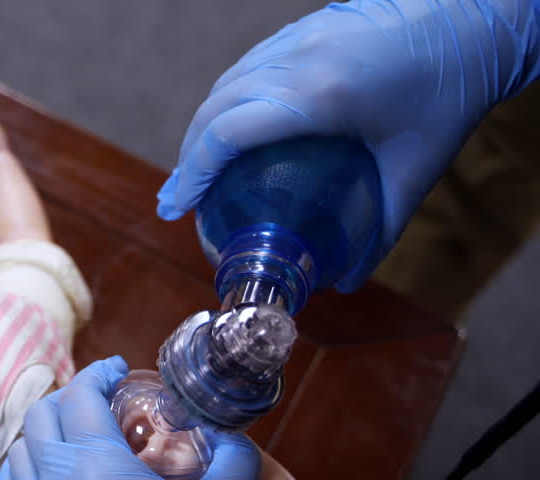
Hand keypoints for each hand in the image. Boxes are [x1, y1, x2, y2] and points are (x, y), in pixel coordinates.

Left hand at [0, 356, 261, 479]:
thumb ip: (232, 453)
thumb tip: (231, 431)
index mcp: (100, 463)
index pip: (80, 395)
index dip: (97, 372)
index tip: (117, 370)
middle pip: (41, 416)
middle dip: (68, 395)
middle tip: (97, 396)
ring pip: (18, 450)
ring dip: (40, 429)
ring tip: (69, 426)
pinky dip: (19, 469)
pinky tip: (36, 465)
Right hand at [157, 0, 539, 290]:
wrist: (475, 20)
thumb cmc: (450, 94)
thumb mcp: (416, 169)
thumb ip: (381, 227)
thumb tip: (347, 280)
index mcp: (321, 96)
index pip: (230, 133)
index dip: (193, 172)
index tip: (177, 207)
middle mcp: (298, 61)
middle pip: (216, 108)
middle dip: (188, 156)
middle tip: (177, 201)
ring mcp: (298, 38)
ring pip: (227, 83)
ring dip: (203, 126)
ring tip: (194, 169)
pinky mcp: (304, 28)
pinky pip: (248, 66)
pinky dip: (227, 101)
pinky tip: (229, 127)